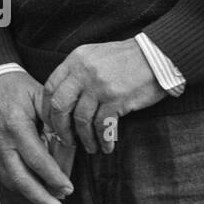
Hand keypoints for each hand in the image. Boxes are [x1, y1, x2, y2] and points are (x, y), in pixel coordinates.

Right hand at [0, 71, 73, 203]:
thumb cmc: (17, 88)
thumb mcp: (40, 97)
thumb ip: (55, 122)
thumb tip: (68, 147)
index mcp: (15, 124)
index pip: (36, 159)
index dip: (54, 177)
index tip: (69, 188)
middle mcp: (0, 140)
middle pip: (20, 178)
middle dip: (41, 197)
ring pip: (11, 181)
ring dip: (32, 196)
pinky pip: (5, 175)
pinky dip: (21, 186)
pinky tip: (36, 192)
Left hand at [42, 40, 166, 154]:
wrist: (155, 56)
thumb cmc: (126, 59)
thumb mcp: (93, 56)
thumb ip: (77, 72)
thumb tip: (64, 98)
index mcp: (75, 60)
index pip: (50, 87)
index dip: (47, 108)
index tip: (52, 122)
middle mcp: (83, 72)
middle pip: (60, 105)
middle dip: (60, 127)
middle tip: (65, 139)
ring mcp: (98, 86)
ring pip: (80, 119)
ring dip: (83, 138)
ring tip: (89, 147)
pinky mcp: (116, 99)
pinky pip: (102, 125)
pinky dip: (103, 139)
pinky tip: (106, 147)